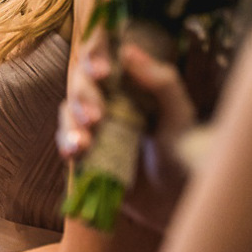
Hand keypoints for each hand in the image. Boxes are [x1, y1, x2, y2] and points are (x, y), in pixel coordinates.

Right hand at [59, 41, 195, 231]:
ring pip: (69, 110)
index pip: (105, 53)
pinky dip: (67, 142)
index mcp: (130, 81)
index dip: (96, 51)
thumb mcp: (181, 116)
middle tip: (98, 116)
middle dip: (85, 96)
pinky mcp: (83, 150)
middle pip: (82, 82)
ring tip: (86, 143)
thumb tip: (129, 52)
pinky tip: (75, 152)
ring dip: (73, 122)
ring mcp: (93, 124)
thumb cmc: (184, 153)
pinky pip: (66, 139)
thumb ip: (162, 83)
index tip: (103, 70)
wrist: (179, 200)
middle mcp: (107, 97)